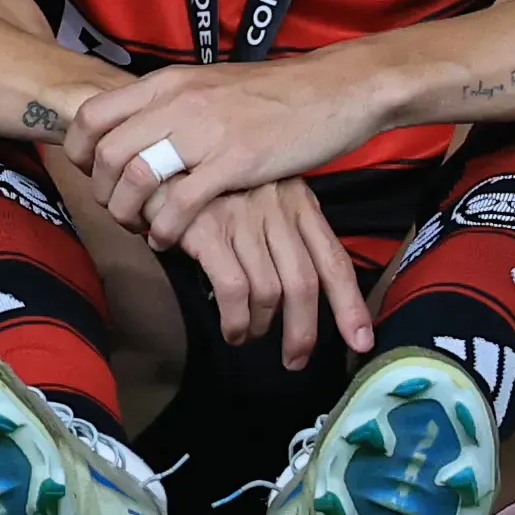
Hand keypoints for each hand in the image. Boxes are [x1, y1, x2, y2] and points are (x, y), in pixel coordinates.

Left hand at [67, 56, 391, 241]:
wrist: (335, 88)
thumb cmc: (273, 93)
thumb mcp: (209, 85)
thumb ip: (172, 104)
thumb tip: (138, 129)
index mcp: (167, 82)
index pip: (94, 113)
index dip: (78, 150)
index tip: (87, 174)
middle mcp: (178, 101)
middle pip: (107, 151)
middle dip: (100, 189)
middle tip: (113, 209)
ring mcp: (207, 131)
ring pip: (137, 175)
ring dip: (127, 211)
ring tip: (137, 227)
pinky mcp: (237, 161)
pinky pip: (182, 202)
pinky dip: (165, 228)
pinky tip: (167, 240)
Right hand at [169, 178, 374, 368]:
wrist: (154, 155)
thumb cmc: (207, 183)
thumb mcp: (259, 195)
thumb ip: (282, 230)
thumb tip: (297, 288)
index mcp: (299, 202)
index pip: (334, 261)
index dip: (350, 305)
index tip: (360, 341)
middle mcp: (277, 210)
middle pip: (304, 284)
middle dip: (304, 331)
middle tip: (295, 360)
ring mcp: (243, 219)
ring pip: (269, 291)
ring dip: (262, 327)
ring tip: (248, 337)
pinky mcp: (208, 230)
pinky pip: (234, 289)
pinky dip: (236, 318)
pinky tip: (231, 329)